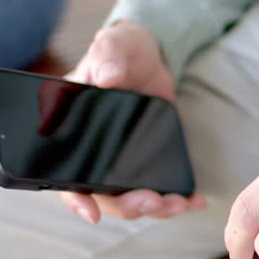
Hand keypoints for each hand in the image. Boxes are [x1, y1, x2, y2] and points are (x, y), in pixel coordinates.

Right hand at [60, 20, 205, 222]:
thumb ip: (107, 55)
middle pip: (105, 195)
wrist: (152, 56)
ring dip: (155, 208)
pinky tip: (194, 201)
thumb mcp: (115, 45)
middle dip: (128, 206)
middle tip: (152, 200)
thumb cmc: (124, 49)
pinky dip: (177, 199)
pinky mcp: (148, 159)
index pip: (64, 175)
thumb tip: (105, 78)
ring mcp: (122, 159)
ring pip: (133, 198)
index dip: (75, 198)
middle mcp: (95, 153)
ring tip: (178, 204)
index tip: (91, 213)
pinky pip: (158, 186)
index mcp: (73, 132)